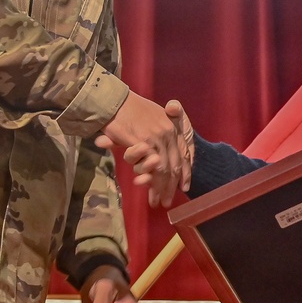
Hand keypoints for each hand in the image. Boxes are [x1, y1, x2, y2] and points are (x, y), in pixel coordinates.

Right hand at [96, 90, 189, 206]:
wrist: (116, 100)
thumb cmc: (129, 109)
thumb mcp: (149, 119)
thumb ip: (154, 137)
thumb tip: (157, 155)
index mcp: (172, 127)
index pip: (184, 153)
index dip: (185, 171)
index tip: (185, 186)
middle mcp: (168, 133)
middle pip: (174, 165)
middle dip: (171, 185)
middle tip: (167, 201)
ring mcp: (157, 138)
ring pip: (163, 169)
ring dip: (161, 187)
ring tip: (159, 202)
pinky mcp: (144, 142)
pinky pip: (150, 165)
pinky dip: (150, 180)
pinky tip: (147, 189)